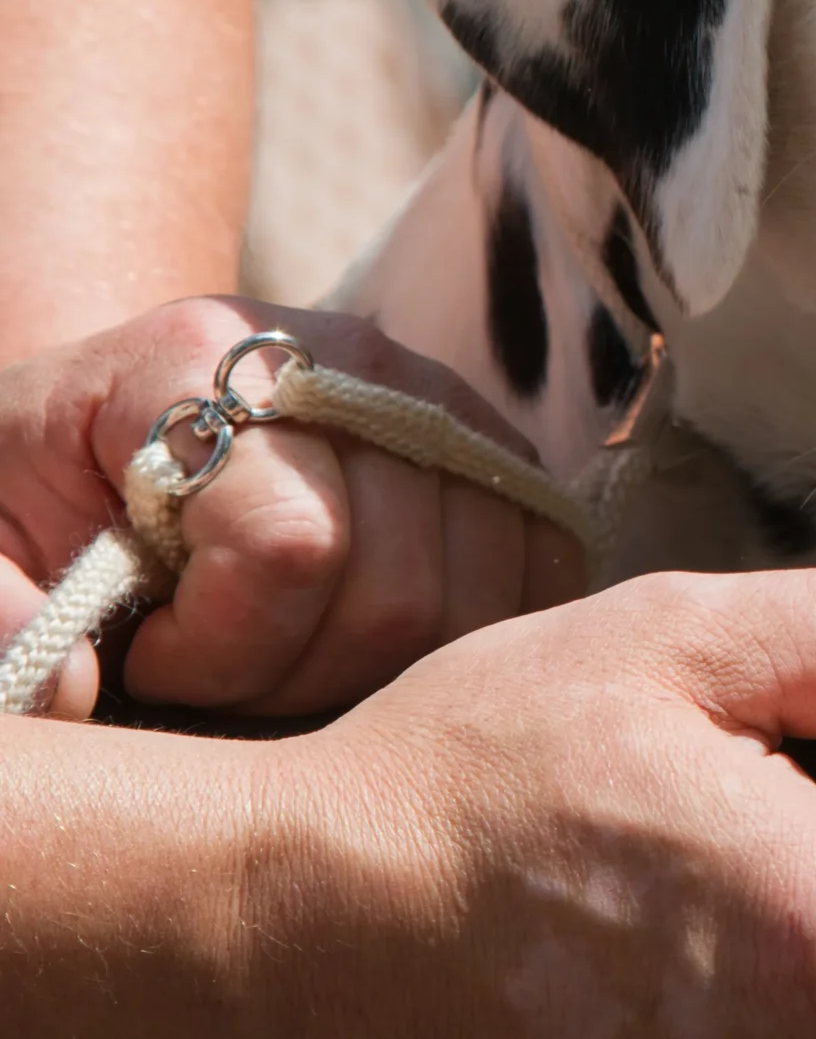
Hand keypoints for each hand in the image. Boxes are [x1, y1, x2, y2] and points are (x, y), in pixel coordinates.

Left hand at [0, 296, 581, 716]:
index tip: (150, 655)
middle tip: (223, 669)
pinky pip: (542, 565)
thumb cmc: (32, 502)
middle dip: (302, 677)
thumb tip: (72, 683)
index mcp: (199, 358)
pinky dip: (474, 634)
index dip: (222, 650)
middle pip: (401, 587)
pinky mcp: (491, 439)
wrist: (100, 425)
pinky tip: (375, 637)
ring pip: (480, 595)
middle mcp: (345, 355)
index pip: (292, 545)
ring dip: (385, 667)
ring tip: (292, 647)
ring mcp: (435, 392)